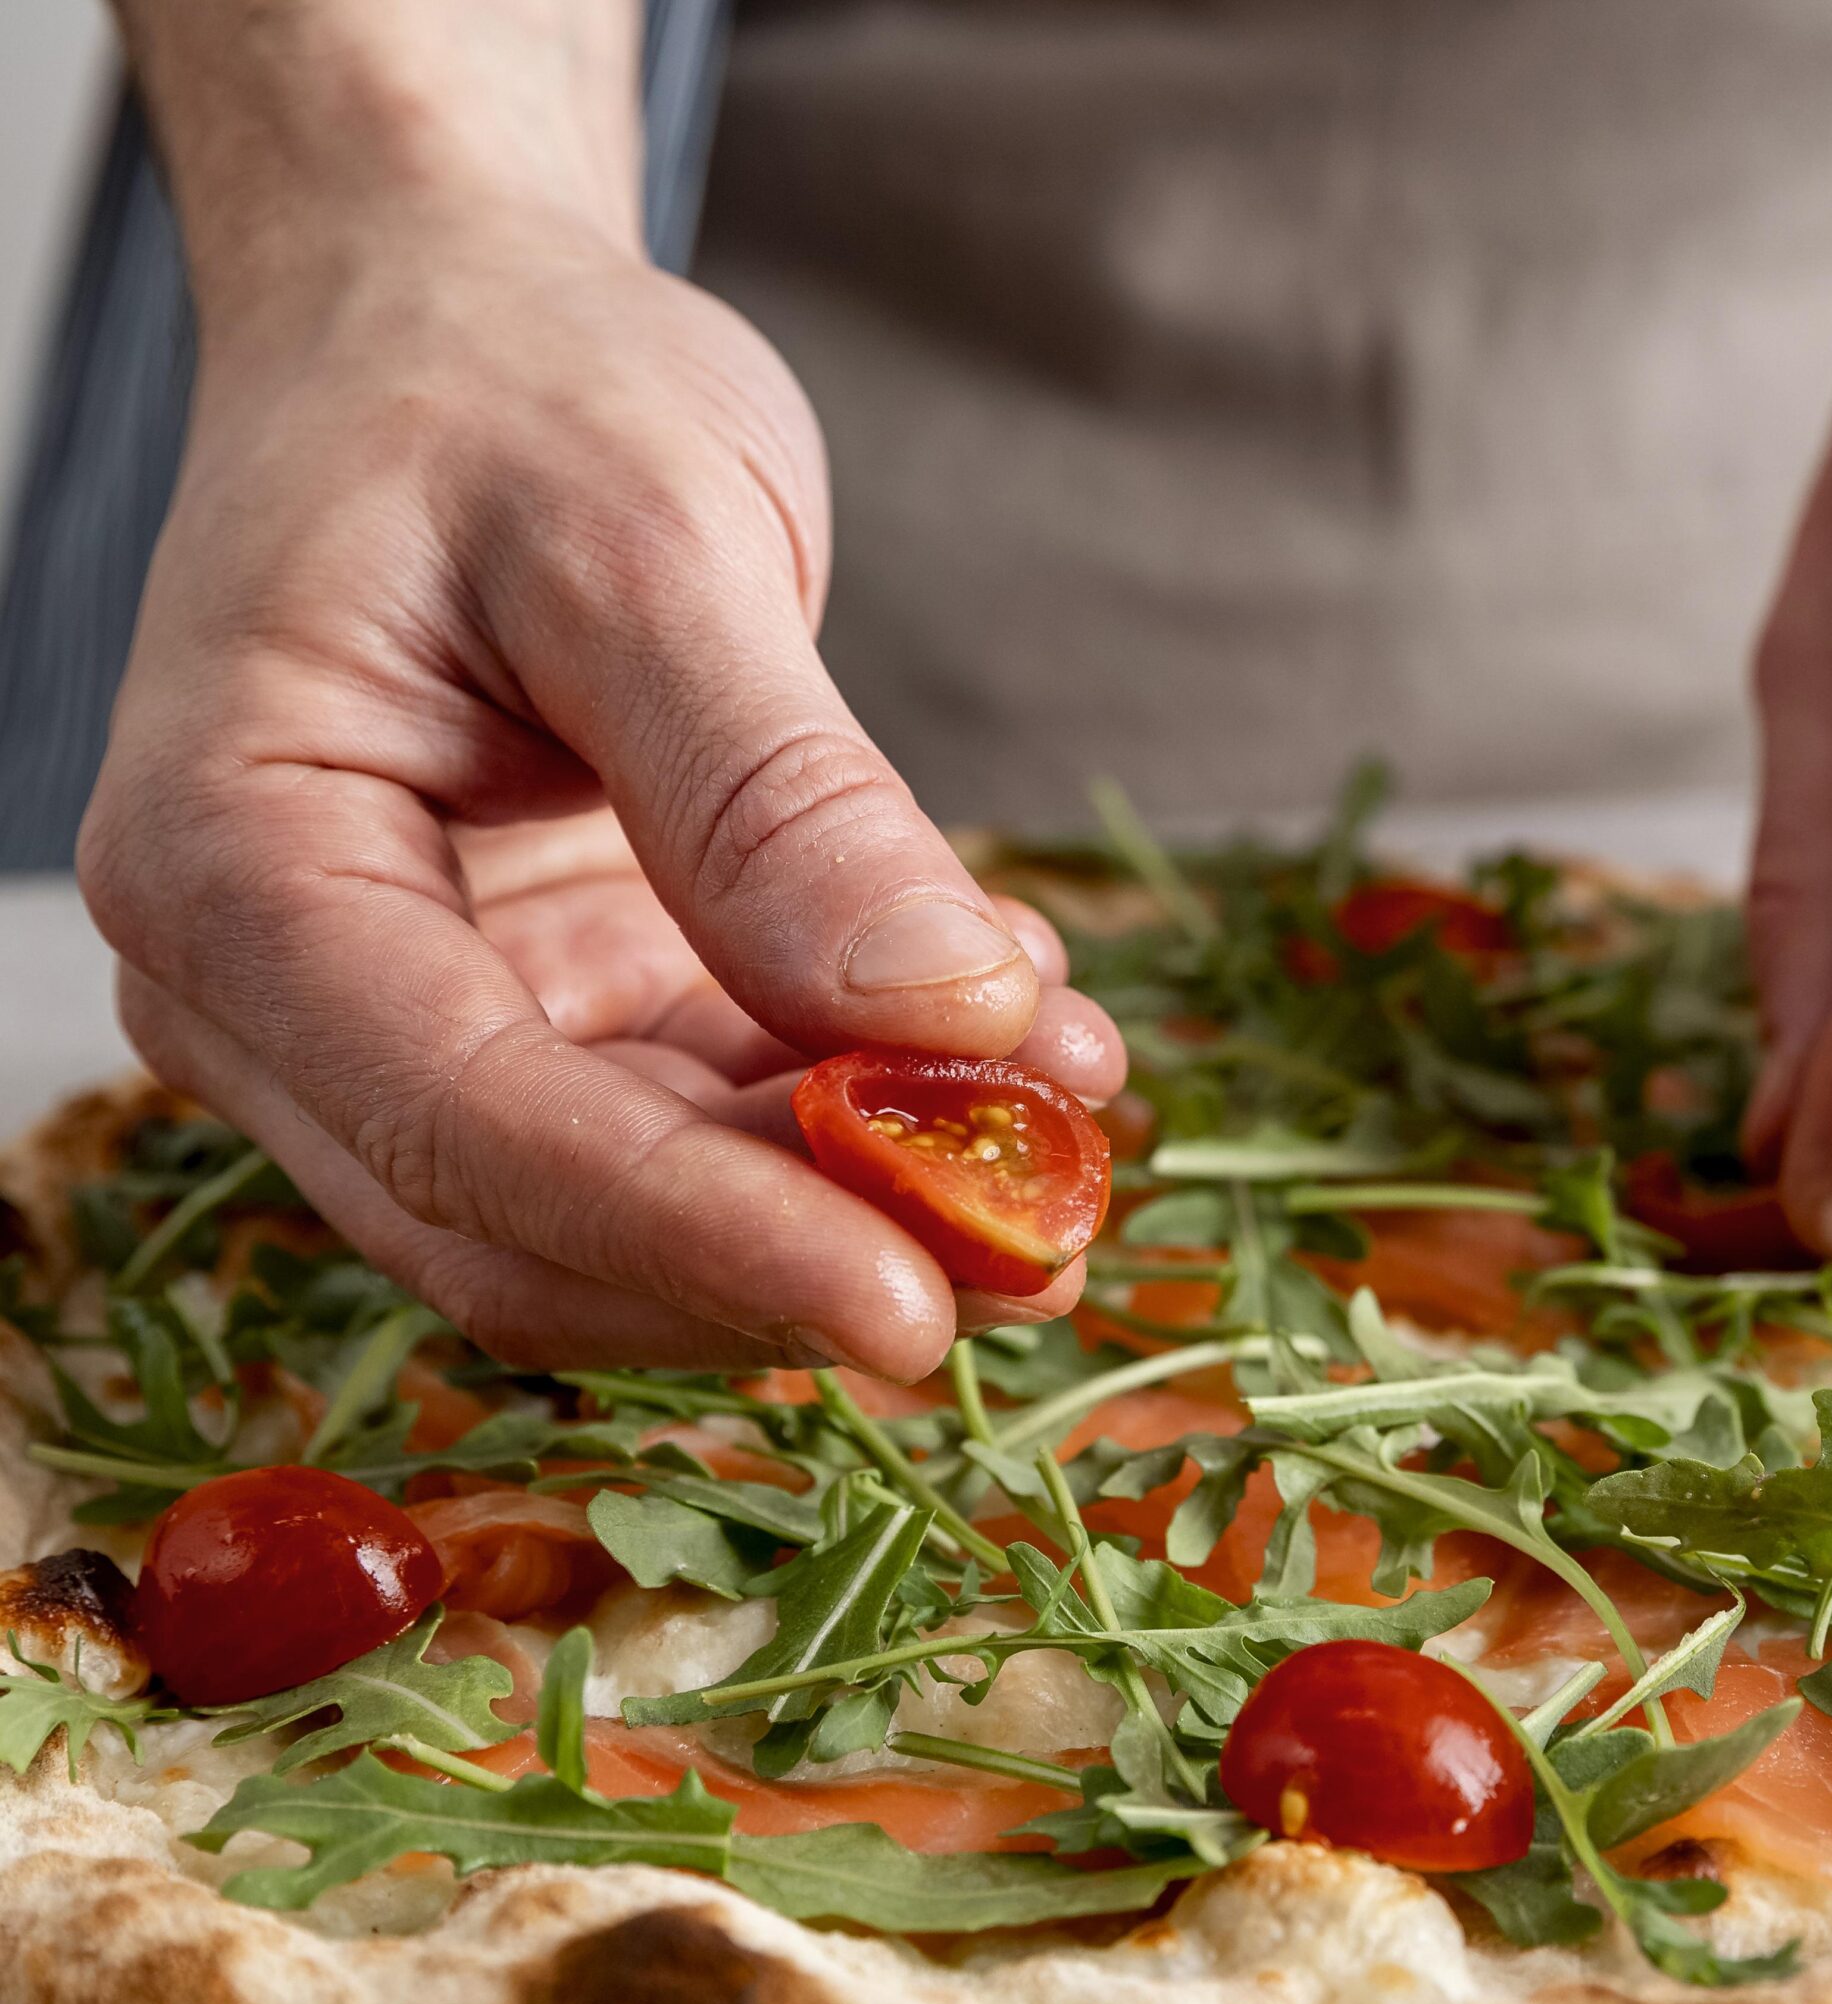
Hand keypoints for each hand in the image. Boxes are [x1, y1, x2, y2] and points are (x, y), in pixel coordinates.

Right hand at [81, 214, 1121, 1377]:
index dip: (699, 1241)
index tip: (910, 1310)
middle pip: (535, 1232)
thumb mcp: (649, 537)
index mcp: (234, 865)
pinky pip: (702, 1134)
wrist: (457, 336)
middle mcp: (284, 995)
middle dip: (795, 1259)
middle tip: (1044, 1250)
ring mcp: (408, 1025)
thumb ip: (775, 794)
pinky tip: (1013, 1048)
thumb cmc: (502, 389)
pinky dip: (859, 1122)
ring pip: (637, 1218)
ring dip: (861, 1206)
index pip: (464, 1133)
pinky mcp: (538, 1021)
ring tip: (1068, 1130)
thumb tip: (933, 1016)